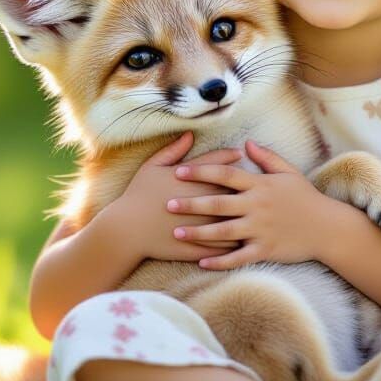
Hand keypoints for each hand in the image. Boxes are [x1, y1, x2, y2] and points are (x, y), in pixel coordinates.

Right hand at [104, 131, 244, 264]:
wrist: (125, 230)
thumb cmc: (137, 195)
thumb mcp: (152, 167)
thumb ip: (173, 151)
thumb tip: (190, 134)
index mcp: (190, 180)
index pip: (218, 164)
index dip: (231, 156)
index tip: (240, 154)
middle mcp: (200, 201)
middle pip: (233, 191)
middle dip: (246, 187)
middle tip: (256, 183)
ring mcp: (201, 225)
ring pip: (233, 221)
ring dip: (245, 217)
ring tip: (255, 214)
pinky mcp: (198, 245)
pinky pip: (223, 246)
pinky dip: (235, 243)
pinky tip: (243, 240)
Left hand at [166, 140, 345, 269]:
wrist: (327, 227)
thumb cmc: (305, 198)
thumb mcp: (288, 173)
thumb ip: (266, 158)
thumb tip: (247, 143)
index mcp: (260, 185)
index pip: (225, 175)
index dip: (201, 172)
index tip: (179, 171)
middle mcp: (257, 206)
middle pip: (219, 203)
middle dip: (192, 203)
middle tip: (168, 204)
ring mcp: (260, 229)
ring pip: (224, 232)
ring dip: (198, 233)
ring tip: (177, 233)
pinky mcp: (265, 250)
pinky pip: (238, 257)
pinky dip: (219, 261)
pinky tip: (201, 262)